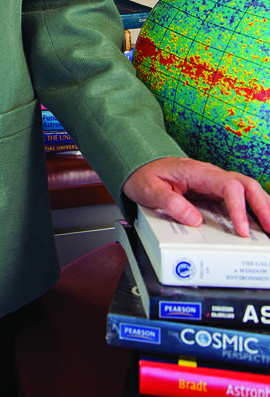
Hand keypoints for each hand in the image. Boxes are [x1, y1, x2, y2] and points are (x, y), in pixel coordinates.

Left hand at [123, 157, 269, 237]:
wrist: (139, 165)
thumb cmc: (144, 174)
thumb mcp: (149, 189)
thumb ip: (170, 202)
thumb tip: (194, 220)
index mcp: (197, 172)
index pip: (228, 186)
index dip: (239, 209)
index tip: (242, 231)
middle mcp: (211, 175)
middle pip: (247, 186)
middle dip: (264, 207)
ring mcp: (215, 183)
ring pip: (249, 191)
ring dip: (264, 209)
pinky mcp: (215, 193)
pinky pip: (240, 199)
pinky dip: (254, 211)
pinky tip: (261, 225)